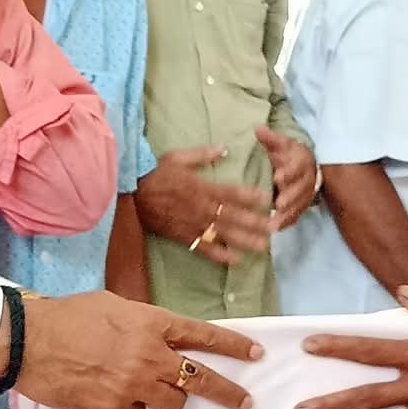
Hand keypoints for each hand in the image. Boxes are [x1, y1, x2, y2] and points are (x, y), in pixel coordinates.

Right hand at [18, 291, 261, 408]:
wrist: (30, 341)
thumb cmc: (68, 316)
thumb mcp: (114, 306)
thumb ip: (144, 323)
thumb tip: (160, 338)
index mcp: (152, 323)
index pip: (203, 335)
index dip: (233, 346)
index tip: (255, 354)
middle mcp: (150, 356)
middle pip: (201, 379)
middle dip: (227, 392)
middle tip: (245, 403)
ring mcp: (134, 386)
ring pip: (174, 402)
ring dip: (168, 397)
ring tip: (147, 388)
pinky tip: (115, 397)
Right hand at [132, 144, 271, 267]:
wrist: (132, 195)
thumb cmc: (155, 174)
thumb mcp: (177, 157)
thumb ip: (203, 154)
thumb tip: (225, 147)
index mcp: (202, 187)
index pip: (232, 192)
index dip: (251, 196)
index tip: (268, 199)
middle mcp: (202, 208)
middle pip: (234, 216)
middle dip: (256, 222)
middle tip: (275, 227)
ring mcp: (194, 224)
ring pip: (224, 234)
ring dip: (246, 240)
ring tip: (264, 246)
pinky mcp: (185, 237)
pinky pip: (205, 248)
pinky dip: (220, 255)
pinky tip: (236, 260)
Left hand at [256, 126, 317, 229]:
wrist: (304, 165)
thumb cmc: (288, 154)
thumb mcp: (280, 144)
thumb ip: (270, 139)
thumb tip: (257, 128)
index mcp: (302, 161)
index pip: (297, 167)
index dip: (289, 173)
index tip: (278, 177)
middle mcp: (307, 179)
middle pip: (300, 189)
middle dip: (290, 197)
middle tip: (278, 204)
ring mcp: (306, 195)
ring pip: (299, 205)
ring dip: (288, 214)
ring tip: (274, 223)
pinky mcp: (302, 206)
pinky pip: (297, 216)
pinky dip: (288, 222)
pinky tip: (276, 229)